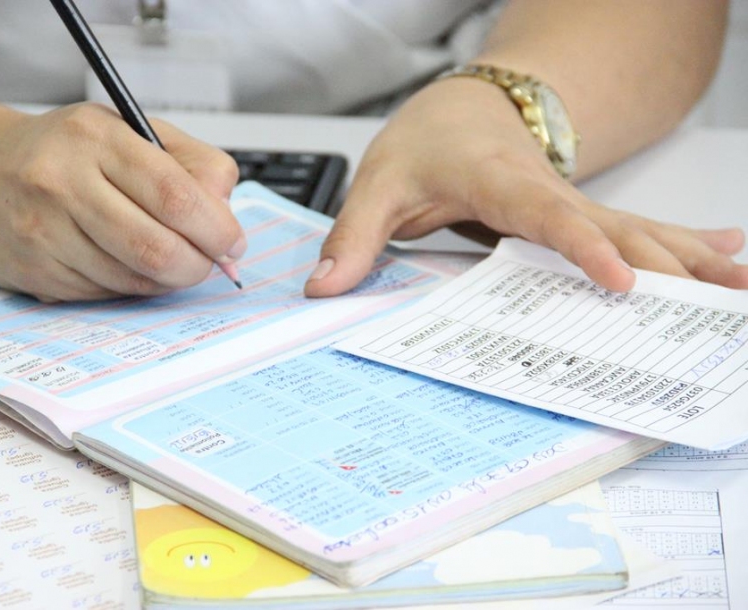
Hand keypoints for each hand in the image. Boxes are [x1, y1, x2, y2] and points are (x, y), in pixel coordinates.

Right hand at [0, 103, 244, 300]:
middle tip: (208, 263)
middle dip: (197, 265)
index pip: (175, 195)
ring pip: (132, 278)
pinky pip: (104, 294)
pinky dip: (128, 286)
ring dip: (164, 279)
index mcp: (97, 138)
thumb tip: (226, 214)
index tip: (232, 243)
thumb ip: (190, 164)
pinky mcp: (32, 270)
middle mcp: (62, 181)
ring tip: (165, 259)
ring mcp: (42, 230)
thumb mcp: (130, 132)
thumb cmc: (65, 153)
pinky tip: (123, 264)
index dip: (216, 229)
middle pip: (156, 247)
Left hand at [305, 77, 747, 296]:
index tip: (619, 280)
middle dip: (668, 261)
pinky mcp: (579, 215)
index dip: (583, 247)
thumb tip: (326, 287)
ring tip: (739, 286)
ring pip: (638, 228)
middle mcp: (547, 192)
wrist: (462, 111)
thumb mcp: (380, 184)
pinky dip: (682, 243)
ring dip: (689, 257)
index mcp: (500, 182)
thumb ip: (355, 235)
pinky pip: (635, 230)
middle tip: (720, 296)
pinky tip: (726, 254)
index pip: (546, 216)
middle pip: (614, 226)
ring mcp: (570, 203)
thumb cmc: (428, 142)